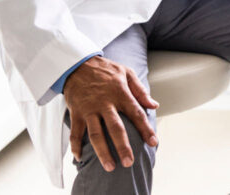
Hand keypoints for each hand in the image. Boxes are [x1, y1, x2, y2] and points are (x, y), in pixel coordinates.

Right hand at [64, 56, 158, 170]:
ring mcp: (90, 109)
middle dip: (123, 146)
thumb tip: (154, 105)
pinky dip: (76, 146)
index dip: (145, 129)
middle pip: (115, 128)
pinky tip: (79, 158)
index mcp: (120, 93)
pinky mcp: (76, 112)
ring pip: (96, 134)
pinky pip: (75, 132)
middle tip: (129, 162)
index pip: (136, 113)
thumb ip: (140, 90)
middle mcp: (105, 103)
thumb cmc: (105, 69)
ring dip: (102, 152)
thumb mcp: (126, 73)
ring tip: (110, 167)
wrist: (77, 64)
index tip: (153, 142)